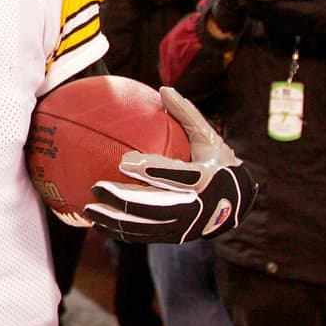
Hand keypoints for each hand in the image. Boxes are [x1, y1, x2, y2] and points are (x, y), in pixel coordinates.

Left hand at [84, 87, 256, 243]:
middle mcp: (194, 207)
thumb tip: (163, 88)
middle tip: (96, 188)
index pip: (174, 176)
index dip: (150, 170)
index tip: (124, 161)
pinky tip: (97, 224)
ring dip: (114, 220)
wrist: (237, 203)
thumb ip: (186, 114)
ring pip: (144, 227)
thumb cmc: (217, 162)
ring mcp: (183, 226)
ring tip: (88, 209)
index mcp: (204, 179)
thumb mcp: (208, 137)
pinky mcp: (174, 237)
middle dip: (123, 200)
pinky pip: (142, 237)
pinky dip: (119, 232)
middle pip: (154, 207)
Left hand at [248, 0, 325, 48]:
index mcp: (296, 11)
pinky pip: (267, 20)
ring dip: (253, 7)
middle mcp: (287, 21)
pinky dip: (260, 12)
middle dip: (250, 2)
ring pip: (262, 18)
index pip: (269, 5)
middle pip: (260, 13)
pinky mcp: (285, 28)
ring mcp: (285, 27)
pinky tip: (259, 2)